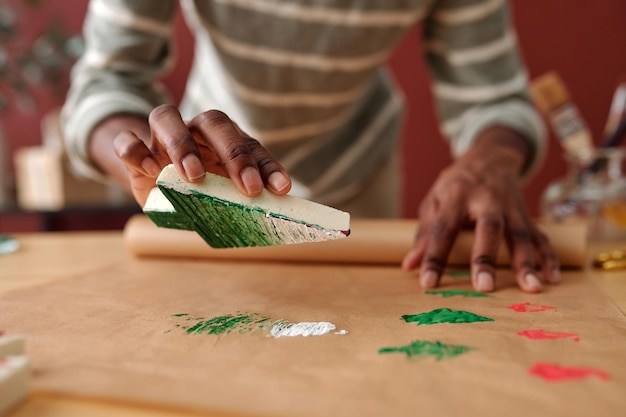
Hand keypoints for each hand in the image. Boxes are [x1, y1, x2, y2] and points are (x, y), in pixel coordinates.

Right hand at [90, 105, 291, 205]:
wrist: (156, 186)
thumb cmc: (199, 191)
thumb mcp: (222, 196)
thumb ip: (240, 200)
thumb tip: (269, 218)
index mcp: (224, 139)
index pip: (249, 144)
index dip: (267, 165)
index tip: (281, 189)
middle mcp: (195, 131)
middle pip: (214, 122)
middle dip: (234, 154)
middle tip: (249, 189)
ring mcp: (162, 138)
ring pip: (167, 117)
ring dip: (183, 145)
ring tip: (195, 177)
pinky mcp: (134, 153)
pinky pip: (128, 141)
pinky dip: (136, 151)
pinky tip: (151, 170)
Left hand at [401, 127, 559, 292]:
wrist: (490, 156)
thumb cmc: (456, 184)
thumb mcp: (434, 200)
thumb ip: (424, 233)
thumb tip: (409, 267)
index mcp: (456, 195)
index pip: (443, 228)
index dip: (434, 256)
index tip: (427, 283)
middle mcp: (486, 199)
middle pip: (488, 228)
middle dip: (486, 258)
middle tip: (484, 288)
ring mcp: (510, 206)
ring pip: (520, 234)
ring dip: (526, 262)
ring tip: (531, 288)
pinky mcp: (527, 213)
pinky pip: (540, 235)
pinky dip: (548, 256)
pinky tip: (552, 278)